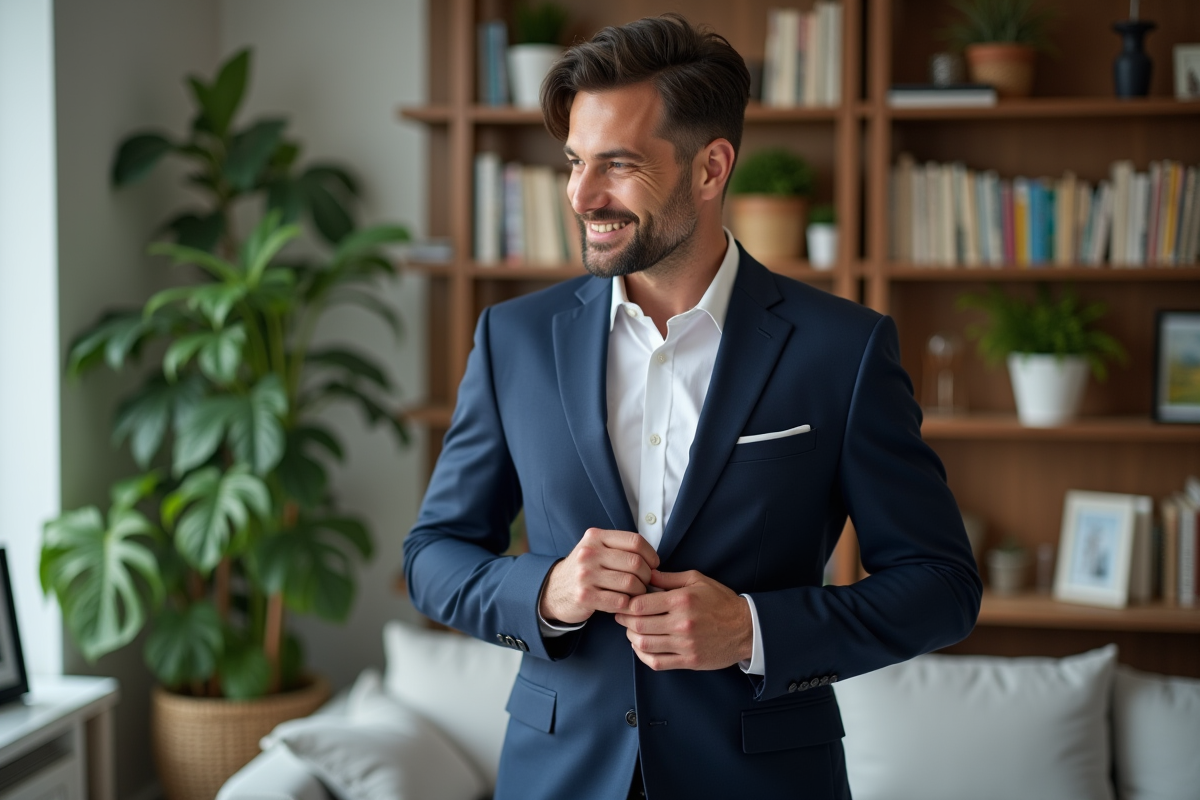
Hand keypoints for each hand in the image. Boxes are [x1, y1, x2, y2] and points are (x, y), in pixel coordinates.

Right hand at [539, 528, 659, 624]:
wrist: (554, 590)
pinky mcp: (585, 597)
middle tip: (646, 582)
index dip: (651, 554)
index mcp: (595, 537)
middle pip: (635, 562)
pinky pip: (620, 601)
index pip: (635, 541)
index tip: (653, 564)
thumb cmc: (585, 570)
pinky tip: (626, 604)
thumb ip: (620, 547)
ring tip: (636, 594)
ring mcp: (585, 575)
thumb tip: (654, 561)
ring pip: (630, 583)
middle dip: (647, 575)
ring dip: (640, 592)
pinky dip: (629, 605)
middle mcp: (589, 553)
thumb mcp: (596, 549)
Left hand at [614, 569, 752, 670]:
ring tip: (632, 630)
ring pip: (645, 645)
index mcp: (682, 601)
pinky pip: (657, 662)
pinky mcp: (689, 661)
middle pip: (639, 625)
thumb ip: (669, 577)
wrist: (746, 628)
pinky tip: (642, 647)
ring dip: (632, 637)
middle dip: (625, 620)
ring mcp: (685, 645)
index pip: (640, 604)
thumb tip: (645, 574)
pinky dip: (643, 656)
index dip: (626, 604)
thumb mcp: (697, 580)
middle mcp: (682, 623)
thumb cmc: (721, 601)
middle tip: (622, 616)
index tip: (624, 601)